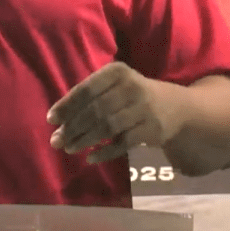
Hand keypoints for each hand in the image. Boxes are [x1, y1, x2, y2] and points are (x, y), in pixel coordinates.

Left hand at [46, 61, 182, 163]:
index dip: (67, 105)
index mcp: (117, 72)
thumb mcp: (116, 85)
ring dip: (85, 140)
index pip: (86, 89)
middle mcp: (131, 87)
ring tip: (68, 148)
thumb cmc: (134, 95)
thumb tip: (58, 118)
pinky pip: (123, 144)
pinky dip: (105, 152)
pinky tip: (90, 158)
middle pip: (95, 110)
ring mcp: (144, 109)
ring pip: (107, 127)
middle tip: (55, 141)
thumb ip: (91, 96)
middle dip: (72, 127)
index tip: (51, 120)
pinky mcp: (152, 130)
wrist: (178, 107)